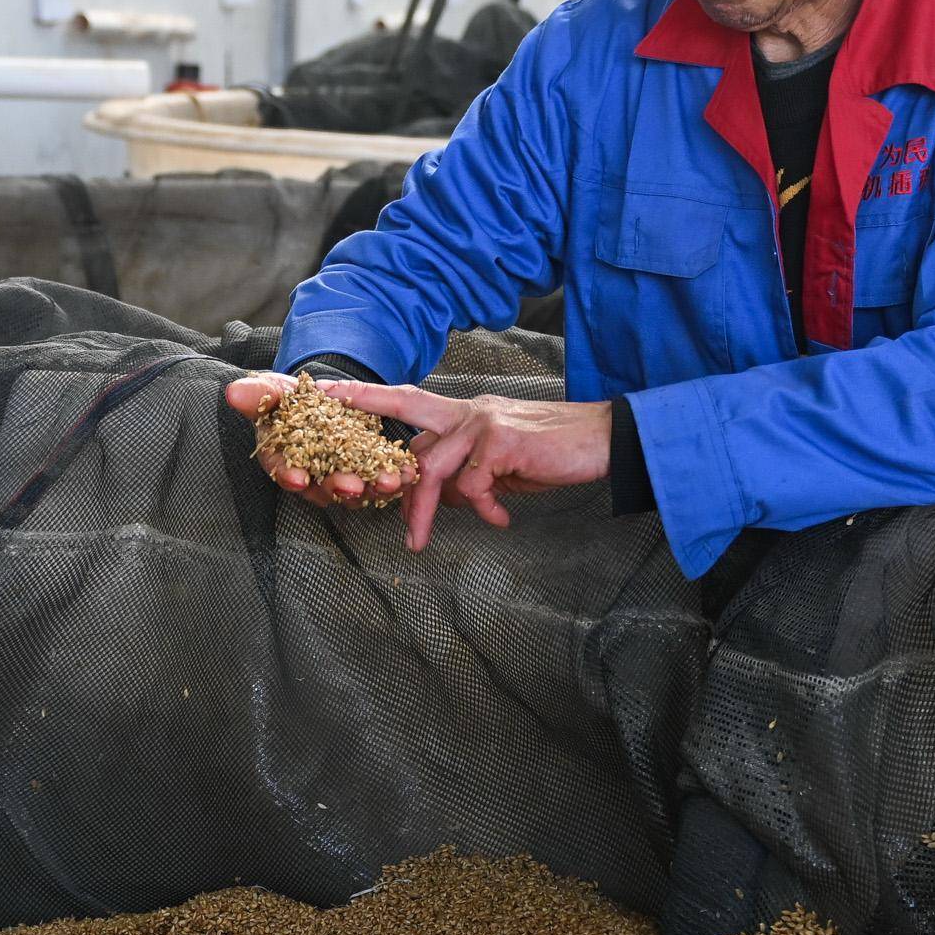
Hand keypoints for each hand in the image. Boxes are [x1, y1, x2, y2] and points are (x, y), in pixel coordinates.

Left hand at [223, 374, 614, 551]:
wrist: (604, 440)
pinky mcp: (502, 441)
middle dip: (371, 441)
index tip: (329, 391)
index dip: (368, 395)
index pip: (408, 399)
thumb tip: (444, 497)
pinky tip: (503, 518)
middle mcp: (468, 410)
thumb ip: (467, 473)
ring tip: (417, 543)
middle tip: (341, 466)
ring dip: (422, 511)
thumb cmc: (555, 453)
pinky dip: (484, 507)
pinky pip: (473, 485)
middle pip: (407, 425)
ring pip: (432, 468)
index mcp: (465, 413)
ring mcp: (484, 422)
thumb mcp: (502, 465)